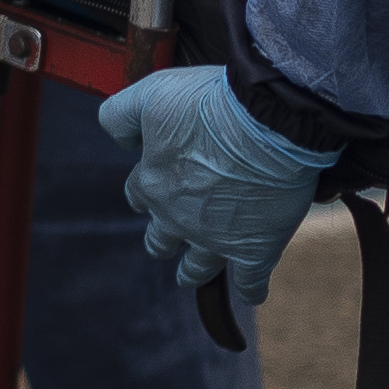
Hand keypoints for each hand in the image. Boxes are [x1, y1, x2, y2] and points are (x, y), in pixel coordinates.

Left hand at [104, 63, 333, 304]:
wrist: (268, 119)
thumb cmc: (209, 103)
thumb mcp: (149, 94)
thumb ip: (120, 115)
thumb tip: (120, 141)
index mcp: (152, 182)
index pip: (138, 194)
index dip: (144, 190)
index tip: (150, 190)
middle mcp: (178, 217)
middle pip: (161, 237)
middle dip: (161, 239)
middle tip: (166, 242)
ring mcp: (216, 237)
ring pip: (197, 266)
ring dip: (192, 271)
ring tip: (190, 276)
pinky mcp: (256, 248)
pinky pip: (250, 281)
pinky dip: (251, 289)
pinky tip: (251, 294)